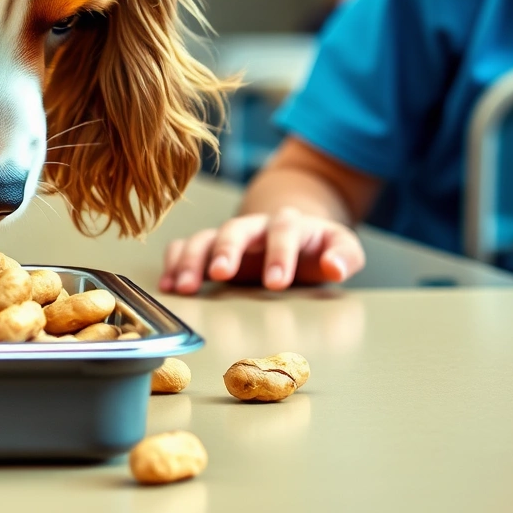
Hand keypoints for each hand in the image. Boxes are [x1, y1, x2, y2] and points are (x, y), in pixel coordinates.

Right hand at [159, 207, 364, 293]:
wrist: (291, 229)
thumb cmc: (316, 245)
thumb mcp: (340, 246)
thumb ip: (344, 255)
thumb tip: (334, 268)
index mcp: (289, 224)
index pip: (284, 231)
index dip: (280, 255)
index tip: (277, 283)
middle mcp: (254, 226)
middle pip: (236, 229)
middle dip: (227, 251)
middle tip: (220, 274)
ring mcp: (228, 235)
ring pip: (204, 238)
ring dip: (191, 261)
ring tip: (183, 288)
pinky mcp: (208, 247)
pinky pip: (184, 247)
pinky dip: (173, 263)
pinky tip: (168, 287)